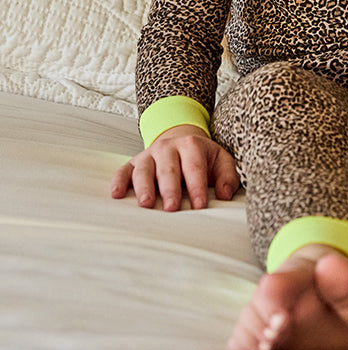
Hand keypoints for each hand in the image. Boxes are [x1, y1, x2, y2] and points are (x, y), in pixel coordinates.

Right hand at [110, 125, 239, 210]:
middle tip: (172, 208)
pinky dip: (118, 181)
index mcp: (191, 145)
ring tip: (146, 204)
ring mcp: (148, 155)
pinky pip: (123, 171)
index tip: (199, 206)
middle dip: (170, 189)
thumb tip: (224, 194)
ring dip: (144, 187)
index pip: (194, 167)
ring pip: (144, 170)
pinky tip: (117, 194)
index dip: (197, 186)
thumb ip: (227, 176)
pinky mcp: (133, 163)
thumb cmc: (202, 157)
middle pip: (168, 168)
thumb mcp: (220, 160)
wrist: (180, 141)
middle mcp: (167, 147)